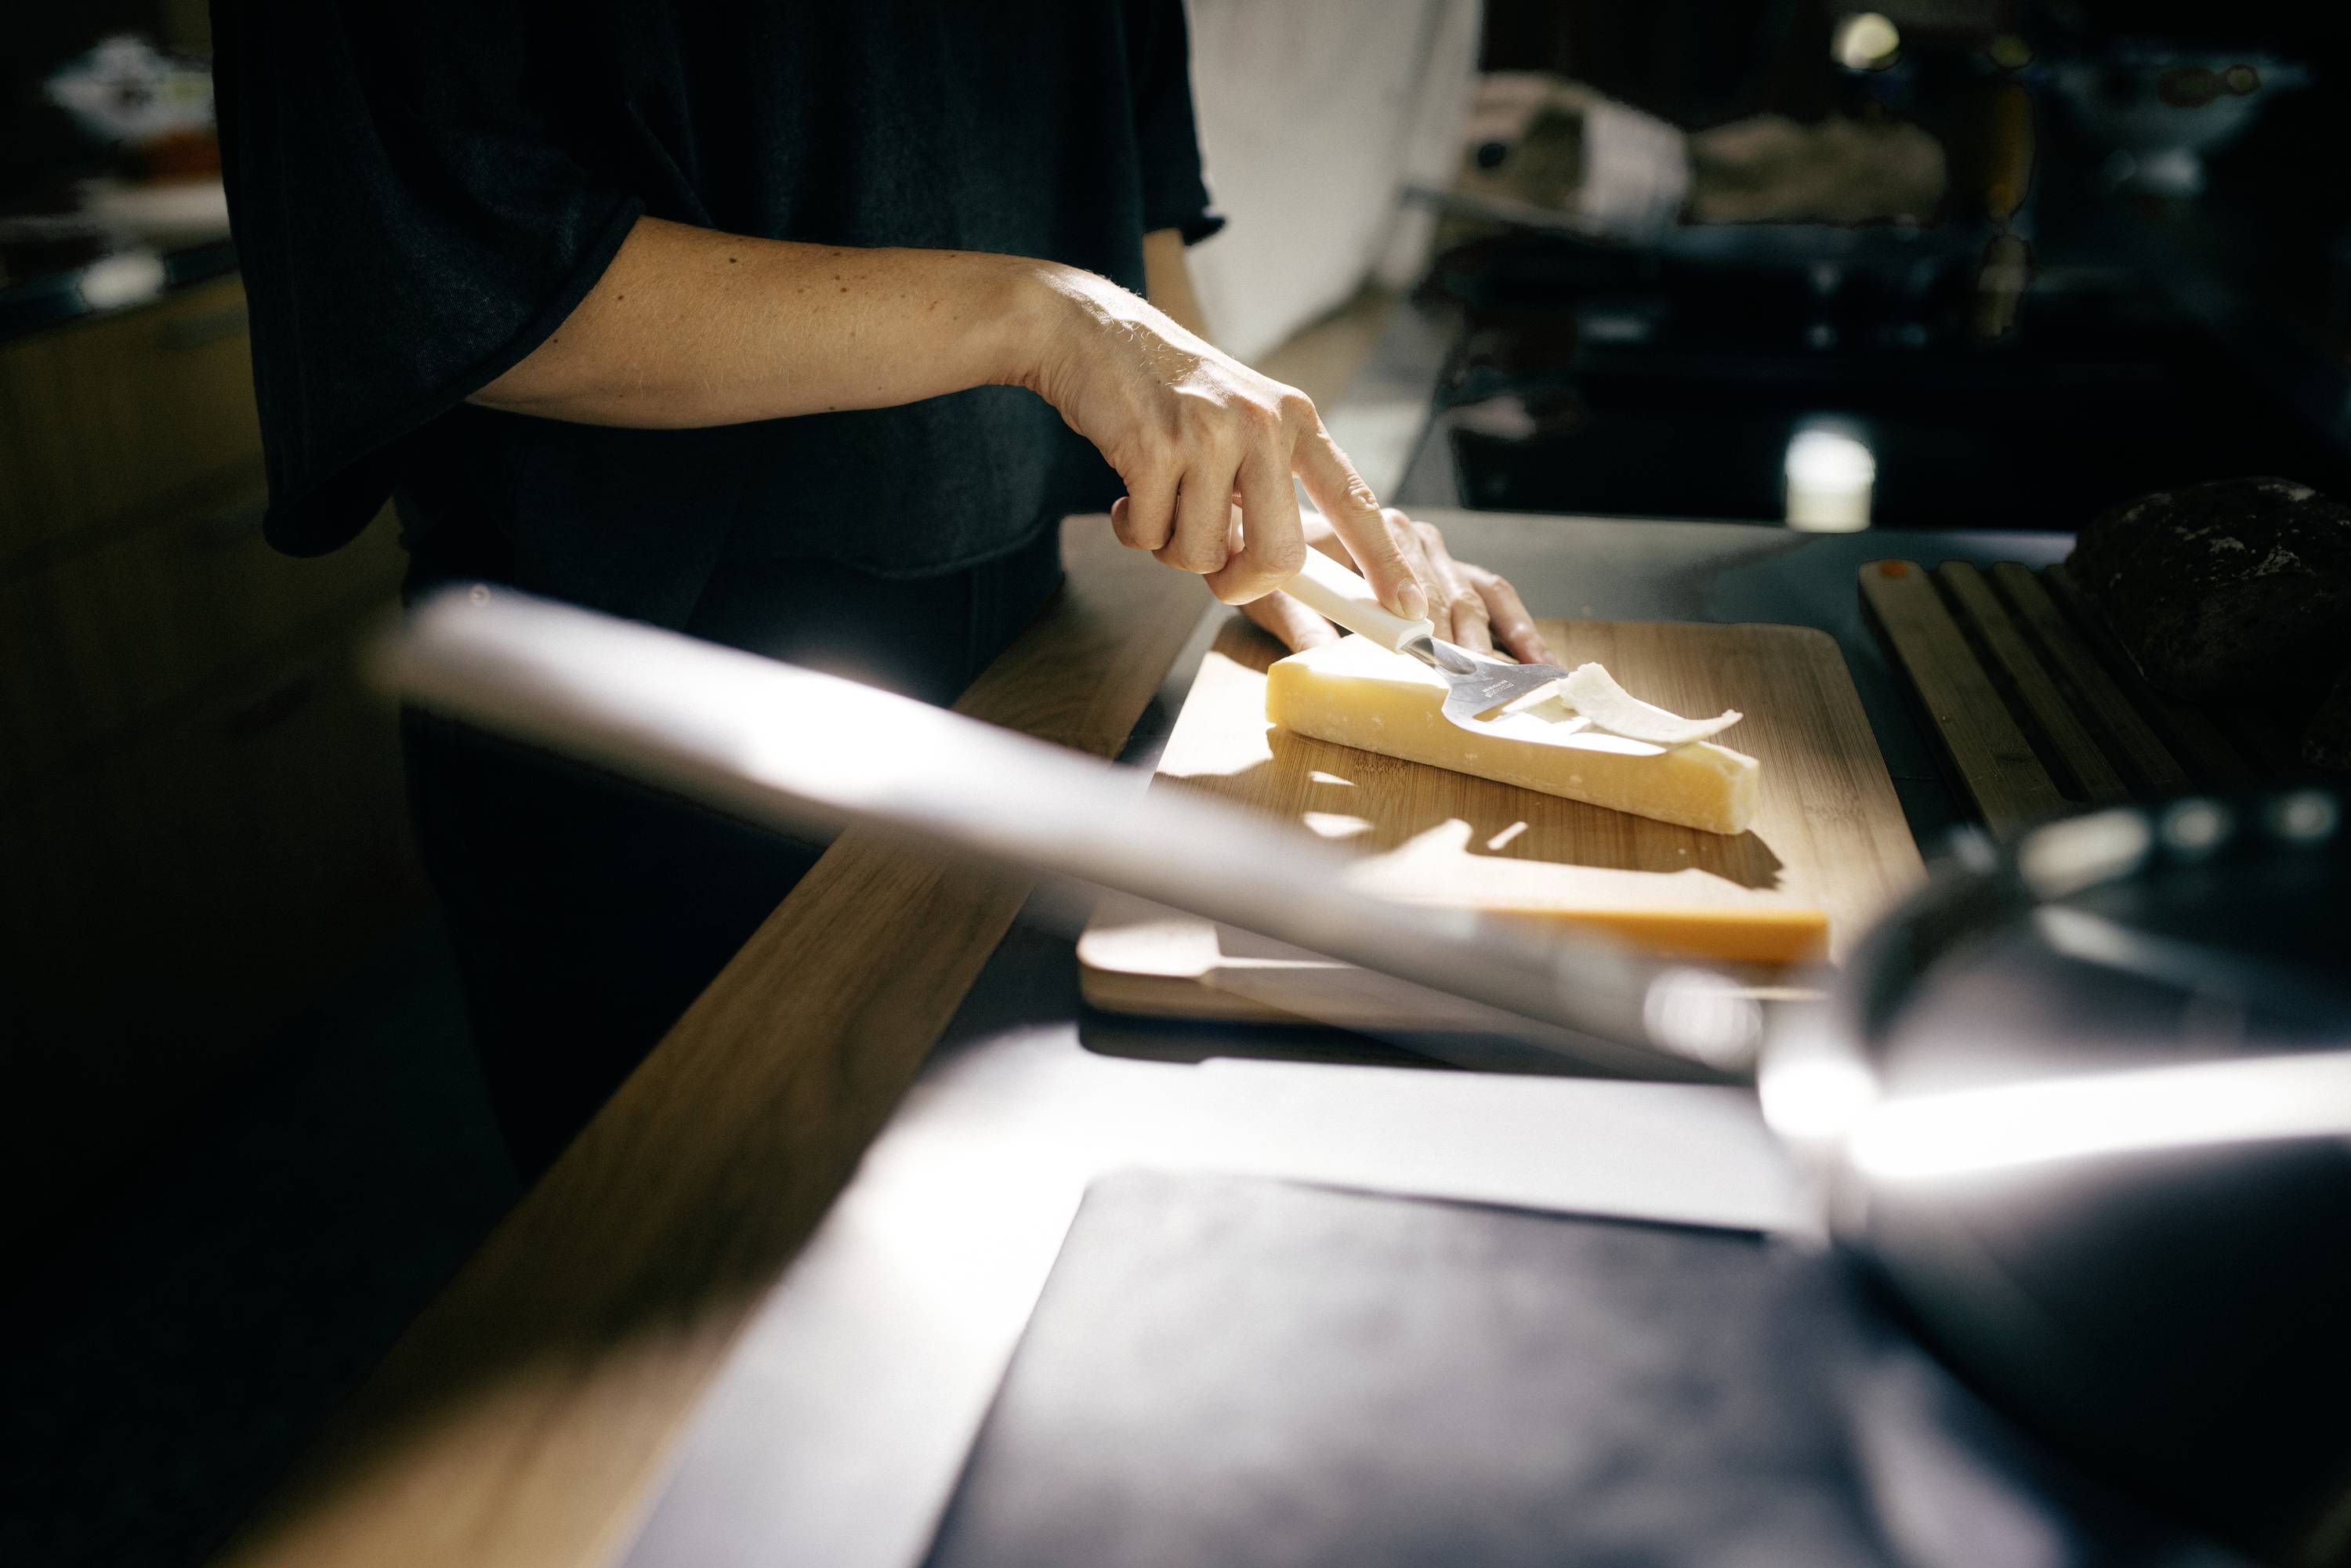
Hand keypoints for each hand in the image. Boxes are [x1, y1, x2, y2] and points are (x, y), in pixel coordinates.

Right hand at [1015, 265, 1424, 619]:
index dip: (1387, 562)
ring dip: (1174, 548)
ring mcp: (1210, 433)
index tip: (1411, 610)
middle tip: (1217, 569)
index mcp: (1296, 420)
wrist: (1092, 332)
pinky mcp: (1155, 447)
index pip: (1355, 500)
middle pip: (1280, 556)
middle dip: (1241, 583)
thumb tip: (1282, 587)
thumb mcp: (1237, 428)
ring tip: (1160, 501)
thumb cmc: (1168, 396)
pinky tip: (1127, 492)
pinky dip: (1134, 530)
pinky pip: (1152, 538)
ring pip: (1206, 556)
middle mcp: (1263, 423)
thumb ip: (1264, 499)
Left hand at [1241, 509, 1552, 663]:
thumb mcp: (1279, 596)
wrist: (1282, 528)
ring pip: (1474, 597)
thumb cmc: (1284, 567)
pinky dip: (1516, 626)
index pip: (1409, 580)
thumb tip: (1321, 660)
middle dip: (1461, 643)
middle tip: (1474, 686)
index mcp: (1373, 529)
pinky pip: (1493, 594)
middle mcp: (1413, 534)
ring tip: (1506, 683)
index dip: (1425, 619)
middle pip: (1447, 594)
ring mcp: (1438, 550)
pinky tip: (1535, 659)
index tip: (1435, 655)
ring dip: (1490, 642)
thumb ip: (1302, 626)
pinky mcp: (1453, 566)